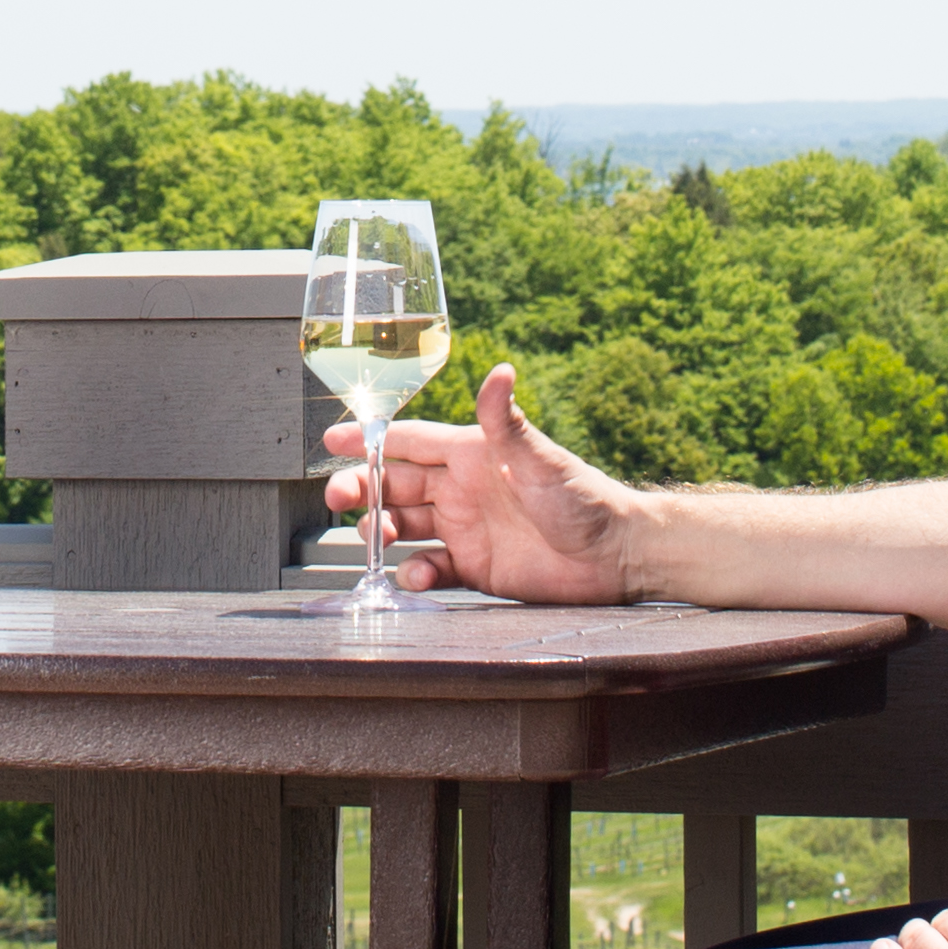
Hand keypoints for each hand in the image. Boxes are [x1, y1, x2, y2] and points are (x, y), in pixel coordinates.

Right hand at [325, 364, 632, 604]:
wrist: (615, 556)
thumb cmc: (584, 499)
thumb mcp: (540, 459)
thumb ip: (508, 423)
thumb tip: (499, 372)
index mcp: (472, 455)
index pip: (409, 441)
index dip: (369, 439)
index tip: (333, 440)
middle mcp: (463, 490)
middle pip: (395, 484)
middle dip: (362, 487)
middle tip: (340, 497)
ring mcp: (466, 529)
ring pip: (404, 525)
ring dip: (381, 530)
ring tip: (374, 537)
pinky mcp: (475, 567)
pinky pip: (431, 568)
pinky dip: (416, 573)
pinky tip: (417, 576)